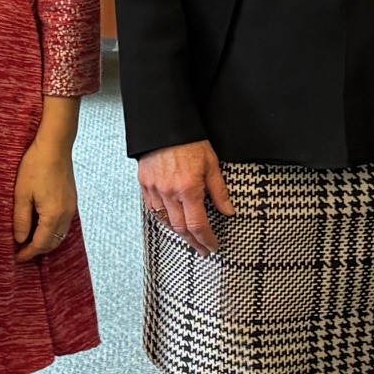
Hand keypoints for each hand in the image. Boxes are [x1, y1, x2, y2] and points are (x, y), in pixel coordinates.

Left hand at [12, 141, 78, 261]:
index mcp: (53, 215)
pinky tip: (42, 225)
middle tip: (22, 251)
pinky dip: (53, 230)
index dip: (28, 253)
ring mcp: (71, 207)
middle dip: (38, 249)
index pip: (41, 244)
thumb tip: (20, 239)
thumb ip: (21, 220)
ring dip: (46, 240)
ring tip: (30, 240)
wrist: (55, 146)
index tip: (17, 258)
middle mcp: (66, 214)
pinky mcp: (72, 199)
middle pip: (54, 242)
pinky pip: (64, 223)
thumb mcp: (22, 194)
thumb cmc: (35, 166)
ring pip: (60, 234)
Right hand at [139, 139, 232, 254]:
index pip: (198, 225)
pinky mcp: (144, 184)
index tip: (213, 247)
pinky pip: (152, 210)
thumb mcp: (211, 164)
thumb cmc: (190, 142)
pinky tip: (171, 222)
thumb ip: (219, 191)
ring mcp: (155, 190)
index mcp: (189, 189)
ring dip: (178, 233)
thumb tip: (229, 211)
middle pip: (181, 229)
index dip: (207, 239)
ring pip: (165, 222)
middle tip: (203, 250)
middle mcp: (169, 193)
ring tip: (189, 238)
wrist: (164, 124)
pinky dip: (162, 220)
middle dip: (194, 242)